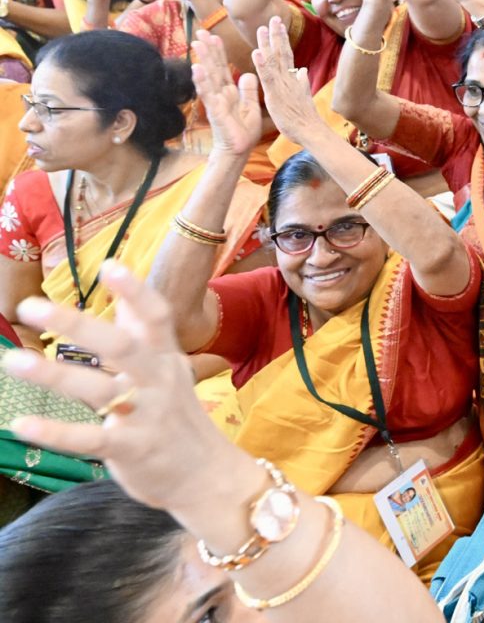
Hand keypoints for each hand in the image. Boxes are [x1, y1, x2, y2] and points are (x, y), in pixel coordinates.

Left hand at [1, 268, 250, 520]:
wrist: (207, 474)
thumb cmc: (177, 416)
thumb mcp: (169, 369)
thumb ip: (143, 330)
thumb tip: (123, 284)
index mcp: (167, 358)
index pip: (157, 316)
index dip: (135, 290)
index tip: (110, 266)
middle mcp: (159, 380)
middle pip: (121, 346)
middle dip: (76, 324)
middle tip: (30, 307)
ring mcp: (146, 415)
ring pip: (99, 391)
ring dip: (54, 375)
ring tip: (12, 360)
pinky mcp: (131, 449)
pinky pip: (90, 440)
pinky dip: (56, 433)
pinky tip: (21, 423)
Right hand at [189, 31, 260, 157]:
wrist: (239, 150)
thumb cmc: (243, 130)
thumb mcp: (250, 105)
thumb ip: (248, 90)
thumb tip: (248, 74)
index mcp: (229, 91)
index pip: (223, 67)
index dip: (219, 52)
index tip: (214, 35)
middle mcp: (219, 93)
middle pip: (213, 68)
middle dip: (207, 50)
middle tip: (200, 32)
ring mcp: (215, 101)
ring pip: (208, 77)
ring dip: (202, 60)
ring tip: (197, 44)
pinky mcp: (215, 111)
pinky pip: (208, 94)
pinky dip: (202, 81)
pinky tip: (197, 69)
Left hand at [250, 16, 326, 142]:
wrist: (310, 131)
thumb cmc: (305, 118)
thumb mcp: (303, 96)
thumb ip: (301, 82)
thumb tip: (302, 70)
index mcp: (292, 79)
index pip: (287, 55)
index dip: (282, 40)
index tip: (279, 25)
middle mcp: (288, 78)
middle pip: (282, 53)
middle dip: (277, 35)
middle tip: (274, 18)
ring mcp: (281, 85)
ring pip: (274, 61)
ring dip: (268, 44)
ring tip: (262, 28)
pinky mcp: (274, 95)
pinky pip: (267, 77)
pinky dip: (262, 64)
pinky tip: (257, 52)